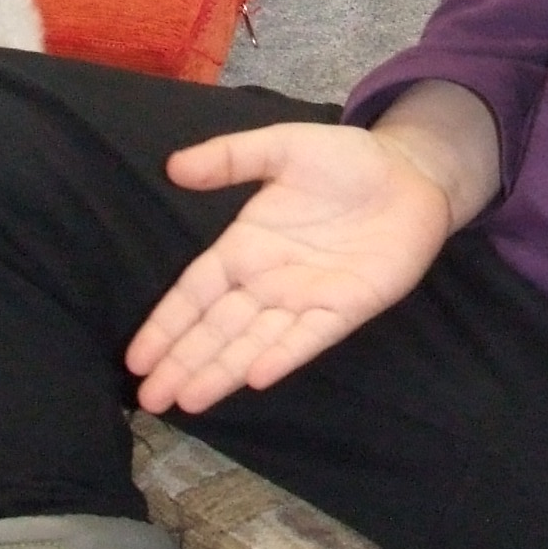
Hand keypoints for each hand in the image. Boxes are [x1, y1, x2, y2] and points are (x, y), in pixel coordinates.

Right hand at [125, 119, 460, 414]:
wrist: (411, 174)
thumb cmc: (345, 162)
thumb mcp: (282, 147)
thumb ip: (230, 158)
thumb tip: (174, 167)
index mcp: (244, 248)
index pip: (195, 294)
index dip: (166, 325)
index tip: (136, 358)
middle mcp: (267, 282)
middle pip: (216, 329)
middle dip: (181, 362)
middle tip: (148, 399)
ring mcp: (305, 299)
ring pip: (252, 343)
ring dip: (220, 371)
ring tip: (186, 400)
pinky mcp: (345, 308)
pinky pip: (308, 337)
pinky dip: (282, 356)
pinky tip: (255, 376)